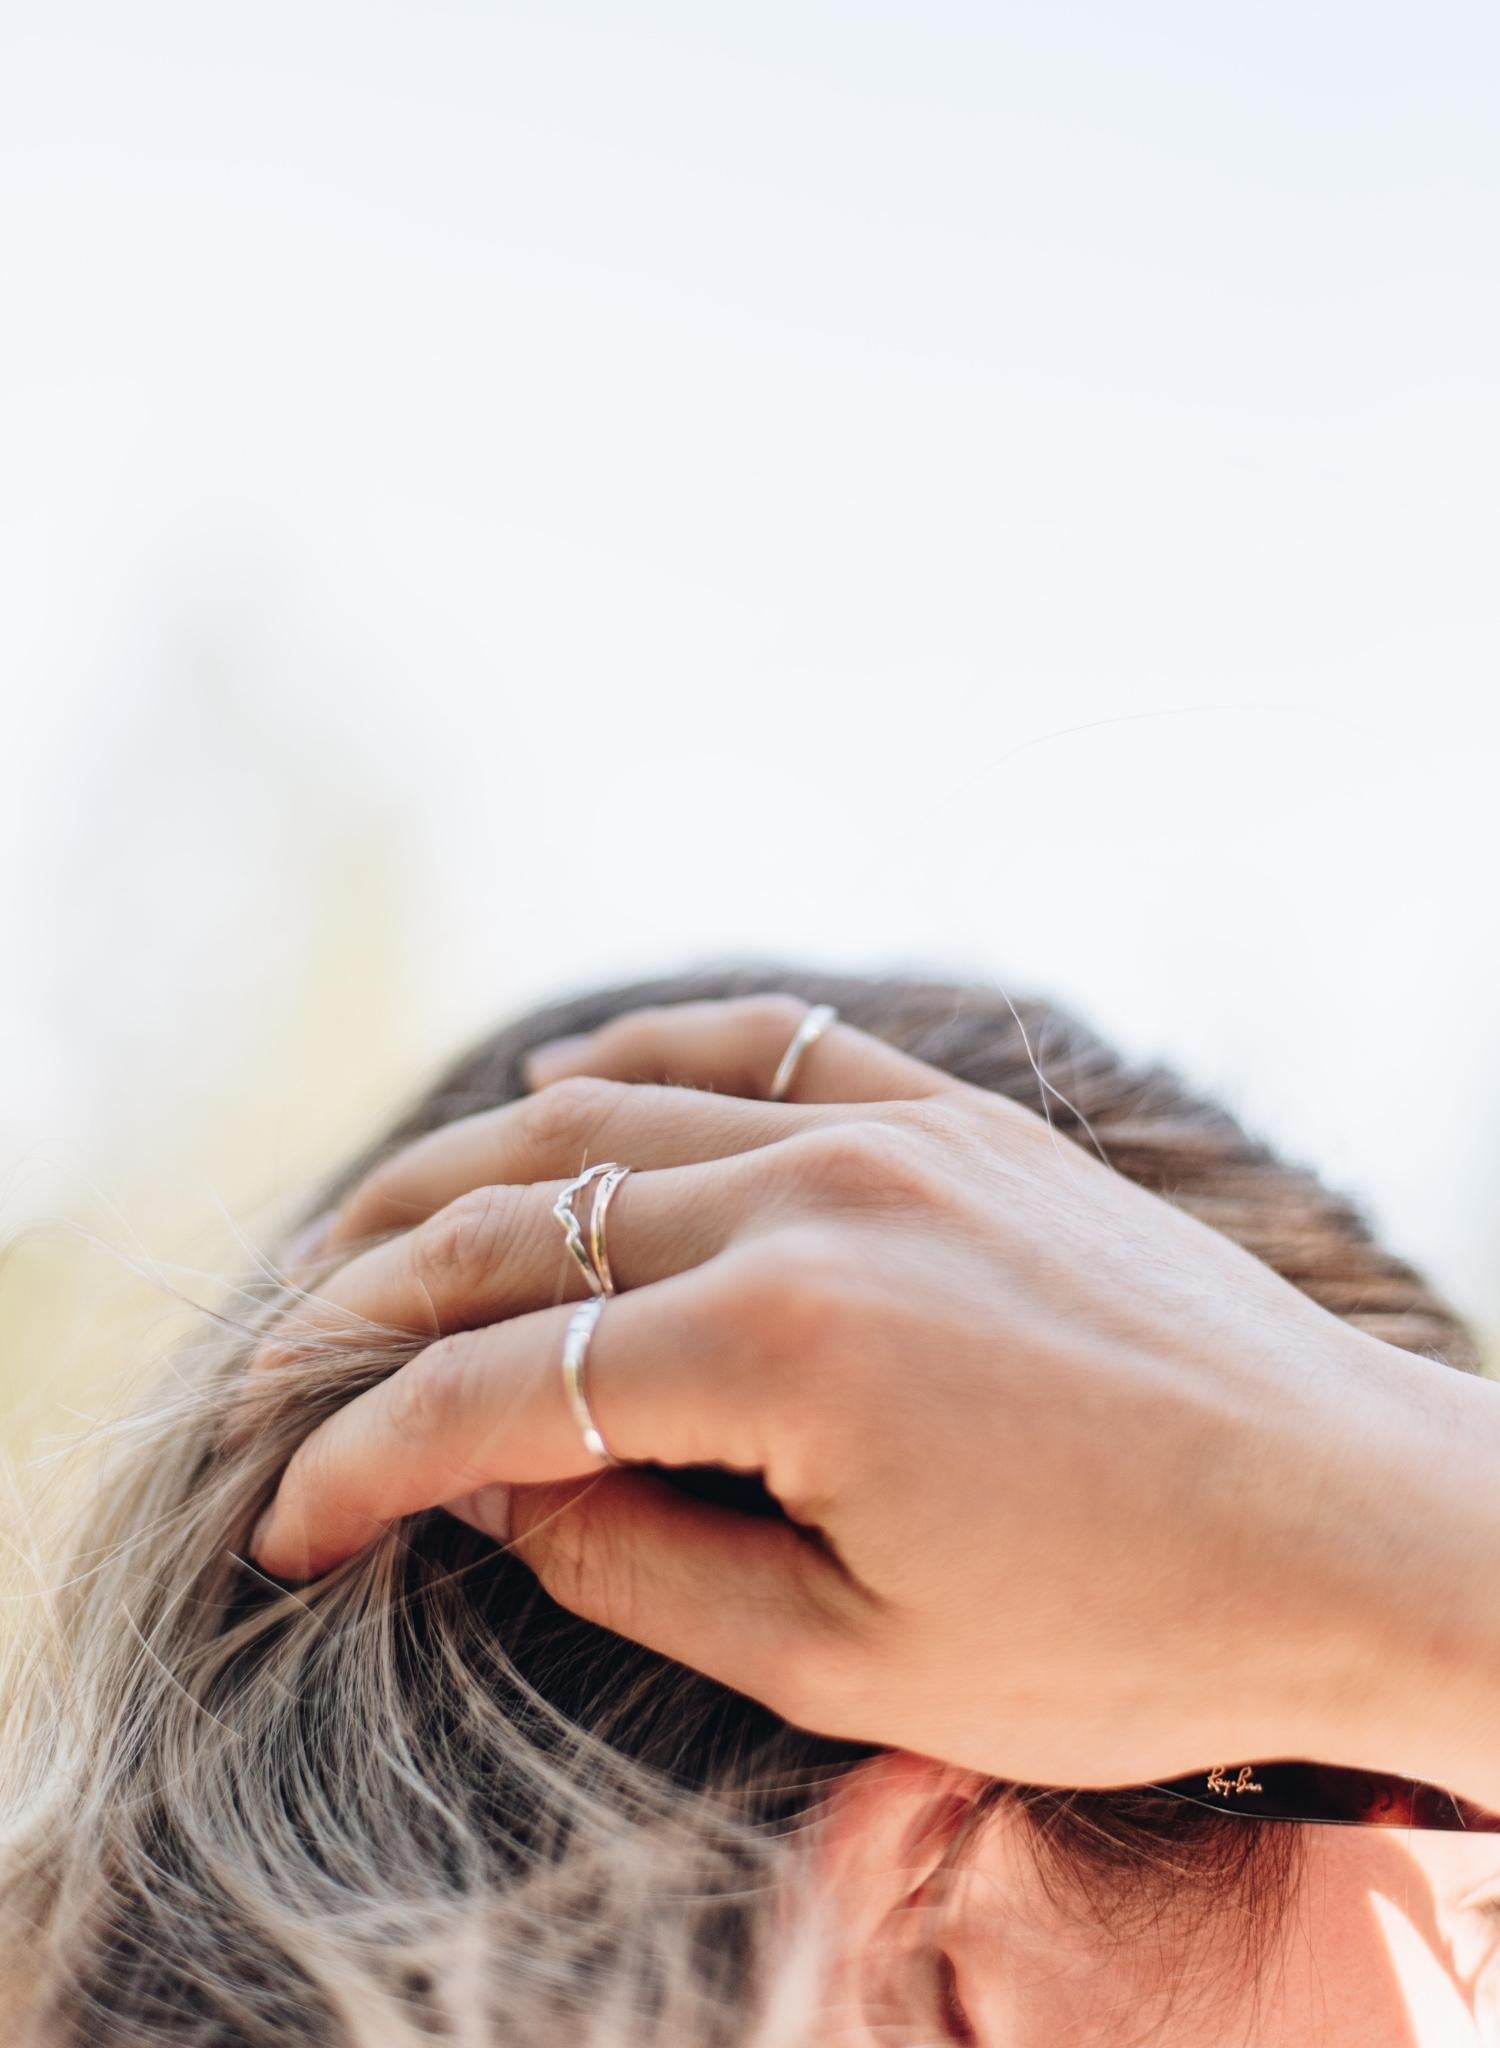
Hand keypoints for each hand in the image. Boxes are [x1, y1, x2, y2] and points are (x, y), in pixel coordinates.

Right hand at [247, 995, 1496, 1795]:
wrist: (1355, 1526)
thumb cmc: (1128, 1632)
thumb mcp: (856, 1658)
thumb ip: (637, 1558)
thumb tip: (493, 1481)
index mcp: (781, 1349)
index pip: (495, 1392)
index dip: (363, 1460)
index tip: (288, 1523)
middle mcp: (816, 1201)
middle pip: (520, 1224)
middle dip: (371, 1300)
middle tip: (282, 1358)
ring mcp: (891, 1135)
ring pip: (614, 1116)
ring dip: (471, 1170)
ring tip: (368, 1228)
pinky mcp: (956, 1119)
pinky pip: (763, 1046)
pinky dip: (647, 1058)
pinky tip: (569, 1081)